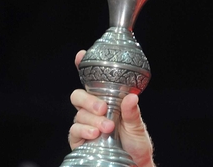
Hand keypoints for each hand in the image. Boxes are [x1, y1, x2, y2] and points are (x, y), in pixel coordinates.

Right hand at [68, 50, 154, 166]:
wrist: (134, 165)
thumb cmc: (137, 144)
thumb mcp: (138, 127)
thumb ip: (133, 113)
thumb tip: (131, 98)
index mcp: (108, 101)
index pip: (93, 82)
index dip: (84, 66)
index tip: (81, 55)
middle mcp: (94, 111)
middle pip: (79, 96)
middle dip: (89, 100)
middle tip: (103, 108)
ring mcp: (86, 125)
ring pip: (78, 114)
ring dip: (92, 119)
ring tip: (106, 128)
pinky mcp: (80, 140)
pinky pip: (74, 130)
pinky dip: (83, 130)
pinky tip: (94, 134)